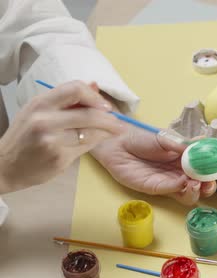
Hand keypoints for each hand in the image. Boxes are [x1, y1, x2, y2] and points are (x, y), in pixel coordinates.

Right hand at [0, 81, 124, 193]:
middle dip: (110, 118)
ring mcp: (51, 140)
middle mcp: (44, 120)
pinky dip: (96, 142)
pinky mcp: (59, 157)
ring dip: (107, 131)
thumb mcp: (39, 112)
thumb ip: (66, 100)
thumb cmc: (25, 136)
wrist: (5, 166)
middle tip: (119, 122)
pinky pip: (86, 147)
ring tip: (114, 131)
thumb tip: (95, 85)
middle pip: (89, 113)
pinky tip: (98, 141)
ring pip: (91, 132)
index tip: (105, 105)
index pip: (75, 89)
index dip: (95, 96)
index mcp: (40, 103)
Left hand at [91, 126, 216, 204]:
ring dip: (196, 192)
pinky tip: (182, 182)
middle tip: (209, 182)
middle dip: (209, 186)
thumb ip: (183, 143)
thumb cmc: (143, 139)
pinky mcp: (156, 189)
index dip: (215, 171)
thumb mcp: (166, 137)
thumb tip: (204, 140)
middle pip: (201, 186)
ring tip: (196, 184)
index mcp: (187, 160)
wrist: (118, 144)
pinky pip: (172, 192)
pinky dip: (180, 188)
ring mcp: (169, 183)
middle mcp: (181, 173)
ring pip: (189, 195)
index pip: (206, 169)